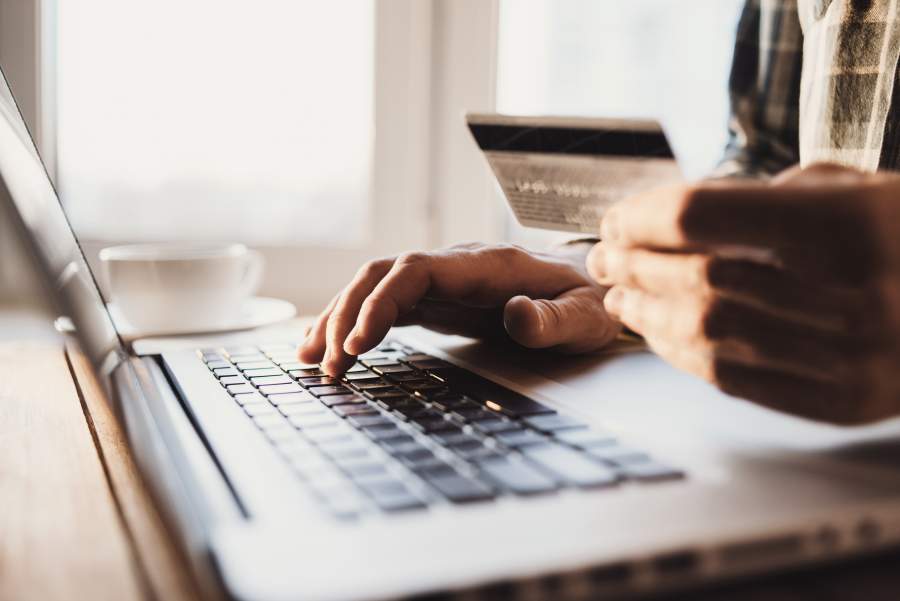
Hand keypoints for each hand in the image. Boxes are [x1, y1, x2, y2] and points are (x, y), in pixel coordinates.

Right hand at [298, 242, 620, 375]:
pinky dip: (356, 323)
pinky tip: (334, 347)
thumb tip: (516, 317)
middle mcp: (456, 267)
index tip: (357, 342)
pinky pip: (388, 305)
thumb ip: (553, 319)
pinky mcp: (439, 301)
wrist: (591, 291)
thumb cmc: (588, 303)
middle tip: (328, 365)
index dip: (380, 301)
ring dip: (341, 319)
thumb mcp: (586, 318)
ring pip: (376, 287)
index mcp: (486, 266)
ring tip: (312, 359)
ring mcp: (444, 282)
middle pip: (382, 275)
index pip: (415, 270)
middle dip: (346, 315)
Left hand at [586, 164, 899, 424]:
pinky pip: (735, 379)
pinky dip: (681, 355)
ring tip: (618, 299)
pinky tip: (658, 335)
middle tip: (603, 258)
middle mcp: (852, 293)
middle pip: (694, 275)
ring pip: (706, 332)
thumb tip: (667, 224)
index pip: (700, 214)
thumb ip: (764, 200)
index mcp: (848, 223)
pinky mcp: (845, 402)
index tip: (614, 219)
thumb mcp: (851, 188)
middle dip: (632, 265)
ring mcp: (851, 356)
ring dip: (646, 314)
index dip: (641, 215)